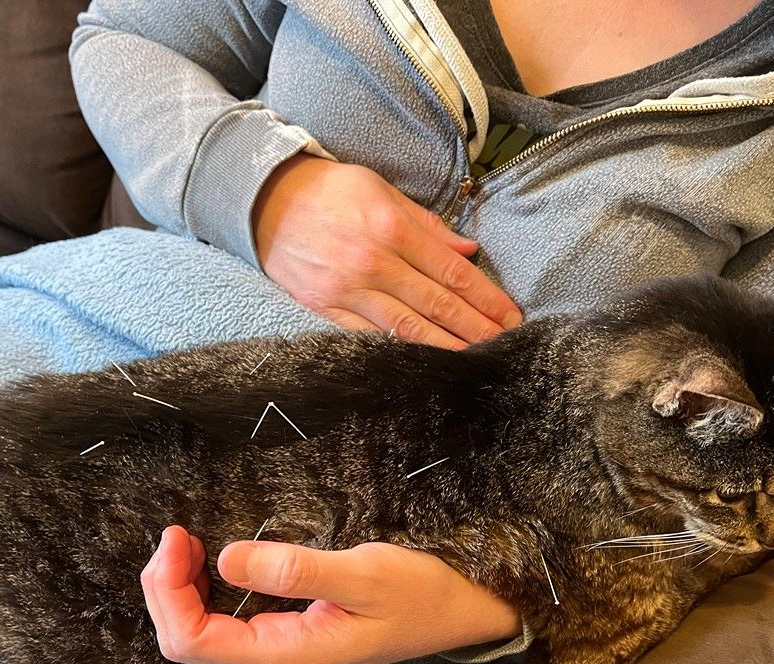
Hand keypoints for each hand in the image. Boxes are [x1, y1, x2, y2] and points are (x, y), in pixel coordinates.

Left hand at [141, 525, 522, 663]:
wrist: (460, 612)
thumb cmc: (419, 593)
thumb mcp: (363, 573)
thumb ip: (295, 569)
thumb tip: (225, 558)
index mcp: (286, 656)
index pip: (193, 641)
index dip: (169, 592)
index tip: (179, 538)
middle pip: (187, 641)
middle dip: (166, 590)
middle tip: (175, 535)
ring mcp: (280, 653)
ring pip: (201, 633)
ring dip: (181, 591)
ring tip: (185, 543)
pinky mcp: (287, 637)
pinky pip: (224, 623)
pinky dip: (204, 591)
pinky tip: (210, 559)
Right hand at [253, 154, 522, 349]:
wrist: (263, 200)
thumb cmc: (328, 190)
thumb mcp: (380, 190)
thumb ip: (427, 224)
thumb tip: (468, 250)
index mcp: (391, 228)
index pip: (451, 271)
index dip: (485, 297)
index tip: (510, 315)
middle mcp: (372, 263)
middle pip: (436, 304)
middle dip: (476, 328)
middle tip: (507, 346)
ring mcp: (346, 291)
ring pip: (407, 328)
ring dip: (446, 347)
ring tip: (475, 360)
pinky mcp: (324, 309)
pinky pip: (369, 337)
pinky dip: (399, 352)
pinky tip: (425, 363)